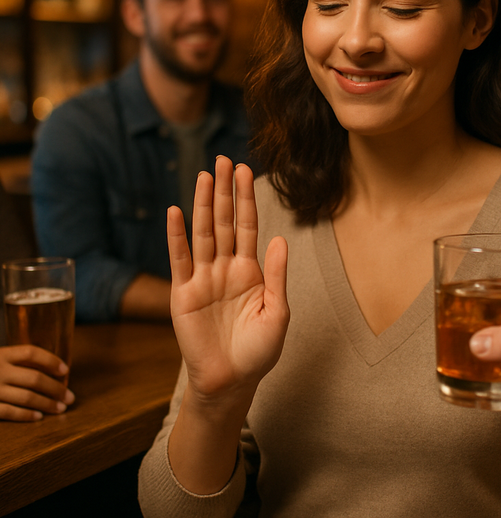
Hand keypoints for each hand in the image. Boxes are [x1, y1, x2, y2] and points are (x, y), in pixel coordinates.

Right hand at [0, 345, 74, 421]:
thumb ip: (12, 361)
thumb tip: (45, 369)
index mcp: (0, 354)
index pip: (31, 353)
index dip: (51, 360)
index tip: (65, 369)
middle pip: (35, 378)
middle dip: (56, 388)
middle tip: (71, 397)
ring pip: (26, 397)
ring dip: (47, 403)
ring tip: (61, 408)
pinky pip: (8, 412)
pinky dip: (26, 415)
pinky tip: (39, 417)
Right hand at [168, 158, 289, 406]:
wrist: (232, 382)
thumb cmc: (259, 351)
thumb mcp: (277, 312)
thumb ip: (277, 275)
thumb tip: (281, 238)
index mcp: (251, 270)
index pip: (248, 225)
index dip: (247, 199)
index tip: (246, 170)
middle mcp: (226, 267)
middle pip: (224, 221)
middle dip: (225, 191)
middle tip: (224, 160)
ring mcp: (203, 278)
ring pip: (203, 233)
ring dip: (202, 204)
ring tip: (204, 175)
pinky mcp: (184, 294)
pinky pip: (180, 259)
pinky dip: (177, 236)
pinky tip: (177, 212)